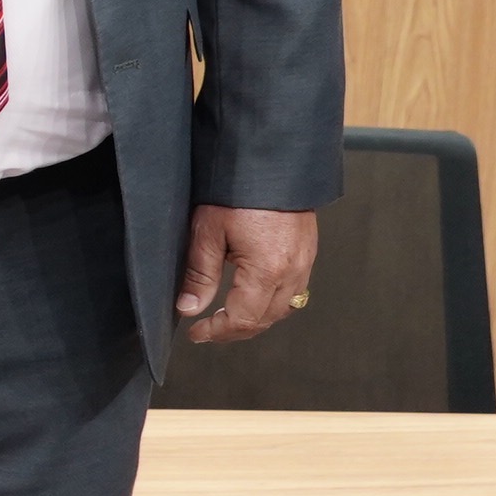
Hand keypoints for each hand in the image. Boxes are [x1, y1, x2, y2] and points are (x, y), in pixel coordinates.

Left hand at [176, 203, 319, 344]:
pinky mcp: (307, 253)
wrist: (272, 162)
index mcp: (267, 271)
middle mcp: (293, 272)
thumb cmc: (237, 192)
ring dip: (255, 319)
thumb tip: (188, 308)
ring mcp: (305, 264)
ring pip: (282, 309)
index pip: (244, 320)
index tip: (196, 333)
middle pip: (265, 320)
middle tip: (206, 330)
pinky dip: (271, 303)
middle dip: (234, 331)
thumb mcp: (207, 232)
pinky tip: (251, 298)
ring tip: (226, 319)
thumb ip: (199, 274)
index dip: (218, 332)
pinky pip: (294, 292)